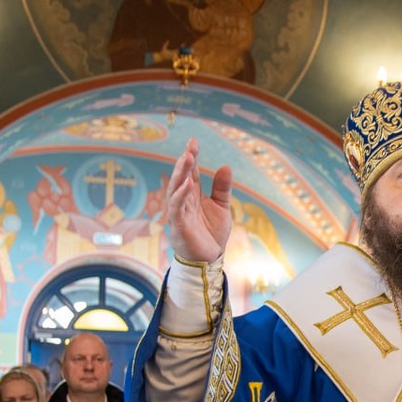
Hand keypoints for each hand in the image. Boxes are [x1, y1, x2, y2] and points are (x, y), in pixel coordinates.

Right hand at [166, 138, 233, 263]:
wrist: (209, 259)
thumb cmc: (212, 234)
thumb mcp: (222, 207)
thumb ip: (222, 189)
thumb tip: (225, 166)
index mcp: (193, 196)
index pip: (190, 172)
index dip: (191, 157)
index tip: (193, 141)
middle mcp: (184, 201)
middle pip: (181, 177)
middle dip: (185, 161)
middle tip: (190, 146)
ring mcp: (180, 213)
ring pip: (176, 189)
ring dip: (180, 174)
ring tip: (187, 158)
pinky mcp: (179, 225)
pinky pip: (177, 208)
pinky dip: (180, 196)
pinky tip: (186, 184)